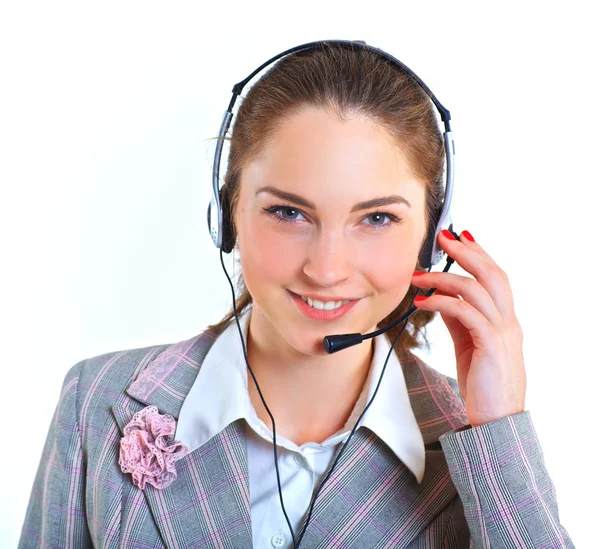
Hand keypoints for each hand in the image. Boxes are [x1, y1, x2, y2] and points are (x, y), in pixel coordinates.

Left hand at [410, 230, 525, 427]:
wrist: (495, 421)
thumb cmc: (483, 384)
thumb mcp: (468, 344)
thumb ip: (459, 319)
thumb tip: (441, 297)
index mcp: (505, 320)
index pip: (495, 277)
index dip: (479, 254)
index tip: (460, 236)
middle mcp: (508, 322)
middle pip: (492, 275)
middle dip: (467, 252)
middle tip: (444, 237)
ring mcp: (502, 333)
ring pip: (478, 290)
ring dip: (445, 277)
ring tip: (419, 275)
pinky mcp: (491, 346)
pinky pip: (466, 314)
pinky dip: (443, 302)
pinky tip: (423, 301)